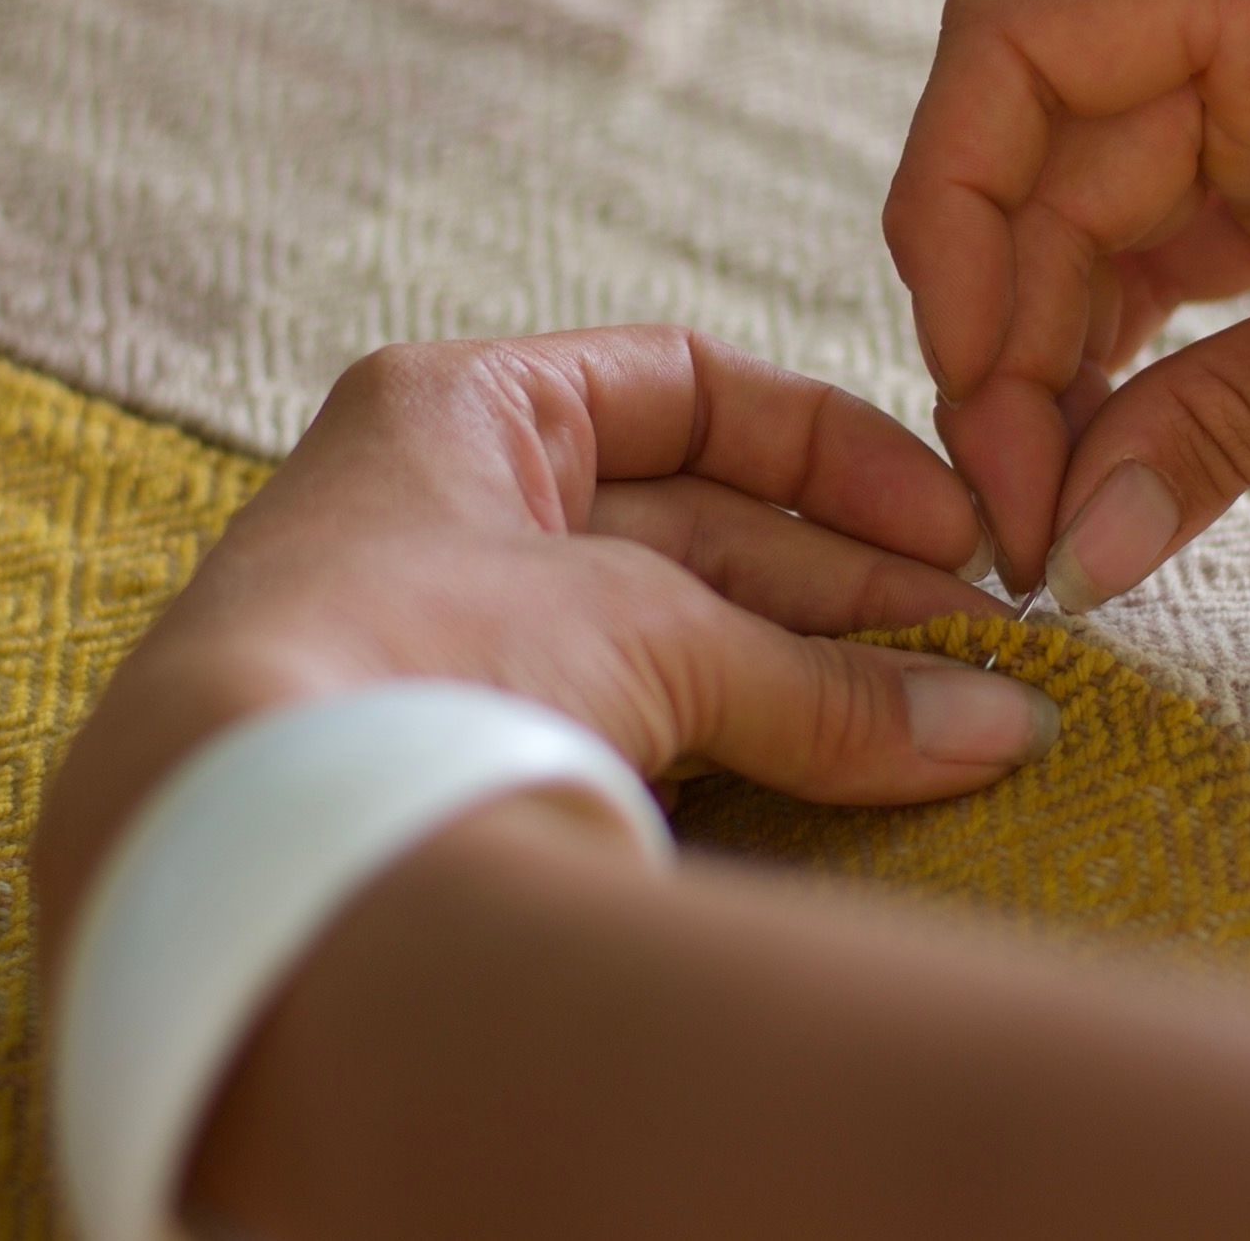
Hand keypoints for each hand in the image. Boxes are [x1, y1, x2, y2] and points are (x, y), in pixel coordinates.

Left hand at [33, 326, 1054, 939]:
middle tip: (985, 650)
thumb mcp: (640, 634)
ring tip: (959, 718)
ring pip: (683, 639)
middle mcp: (462, 515)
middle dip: (850, 587)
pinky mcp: (479, 766)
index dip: (832, 450)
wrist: (249, 861)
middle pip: (706, 527)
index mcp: (468, 413)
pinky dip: (753, 752)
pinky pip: (646, 737)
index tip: (953, 525)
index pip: (690, 388)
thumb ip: (822, 680)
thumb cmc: (415, 665)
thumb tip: (1000, 725)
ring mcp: (468, 648)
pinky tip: (863, 773)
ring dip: (820, 676)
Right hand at [884, 0, 1249, 606]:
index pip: (1022, 42)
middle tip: (1019, 509)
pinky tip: (1108, 460)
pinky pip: (1151, 269)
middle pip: (1034, 156)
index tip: (970, 381)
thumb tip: (1072, 549)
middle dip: (1001, 332)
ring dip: (1045, 366)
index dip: (953, 206)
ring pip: (1077, 224)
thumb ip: (1235, 425)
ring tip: (1058, 511)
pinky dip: (1113, 367)